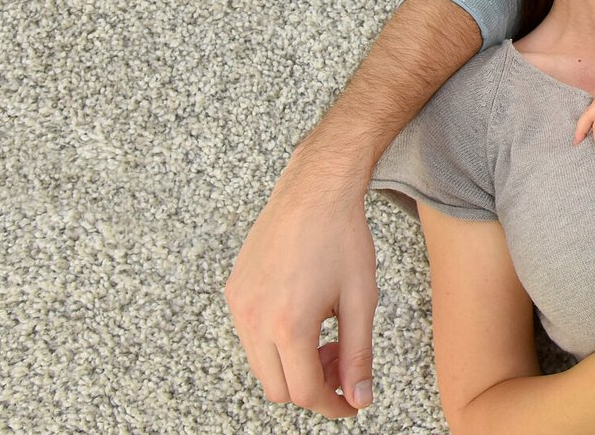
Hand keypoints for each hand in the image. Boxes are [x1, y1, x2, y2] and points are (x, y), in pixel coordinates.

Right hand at [225, 158, 378, 416]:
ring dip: (294, 366)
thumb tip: (359, 399)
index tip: (352, 401)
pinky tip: (305, 316)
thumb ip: (359, 355)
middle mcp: (253, 319)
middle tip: (343, 362)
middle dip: (314, 387)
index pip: (306, 392)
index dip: (333, 405)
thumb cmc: (342, 237)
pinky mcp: (234, 291)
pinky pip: (251, 338)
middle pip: (279, 389)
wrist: (314, 189)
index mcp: (288, 325)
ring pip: (262, 366)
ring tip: (327, 337)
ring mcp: (238, 305)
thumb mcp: (360, 300)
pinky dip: (276, 343)